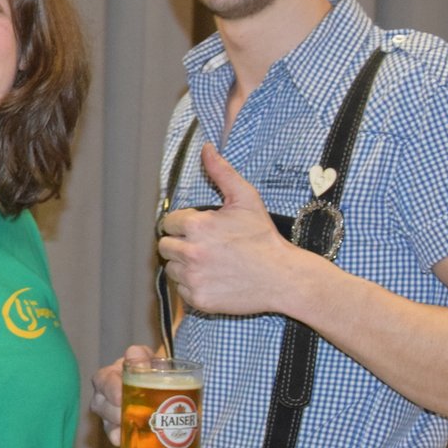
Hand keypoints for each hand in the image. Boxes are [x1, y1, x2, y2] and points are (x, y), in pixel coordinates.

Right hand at [92, 345, 150, 446]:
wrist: (167, 388)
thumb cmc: (154, 371)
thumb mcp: (151, 360)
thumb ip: (143, 357)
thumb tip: (133, 353)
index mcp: (111, 375)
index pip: (103, 380)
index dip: (110, 388)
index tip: (120, 396)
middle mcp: (106, 396)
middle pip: (101, 405)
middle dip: (113, 412)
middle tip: (128, 415)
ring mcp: (111, 415)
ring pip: (106, 422)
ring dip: (116, 426)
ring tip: (129, 427)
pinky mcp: (120, 430)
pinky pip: (114, 436)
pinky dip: (119, 439)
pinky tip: (124, 441)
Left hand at [157, 144, 301, 315]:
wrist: (282, 277)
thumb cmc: (263, 237)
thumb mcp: (245, 199)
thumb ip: (221, 172)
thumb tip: (207, 148)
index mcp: (196, 226)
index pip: (169, 223)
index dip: (184, 224)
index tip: (202, 230)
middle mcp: (190, 252)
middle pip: (165, 246)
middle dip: (180, 244)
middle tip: (205, 247)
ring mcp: (193, 278)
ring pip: (171, 269)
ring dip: (184, 265)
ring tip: (211, 263)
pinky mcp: (198, 299)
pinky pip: (182, 291)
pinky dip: (193, 286)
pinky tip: (214, 279)